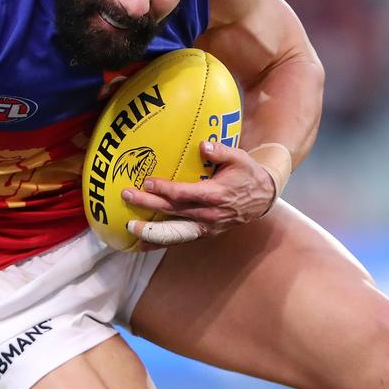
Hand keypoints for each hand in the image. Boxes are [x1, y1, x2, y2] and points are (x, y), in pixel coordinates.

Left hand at [122, 140, 275, 247]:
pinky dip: (161, 242)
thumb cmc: (247, 174)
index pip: (185, 193)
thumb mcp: (240, 158)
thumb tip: (203, 145)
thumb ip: (220, 151)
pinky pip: (179, 239)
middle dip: (148, 204)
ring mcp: (206, 226)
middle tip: (127, 196)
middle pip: (173, 211)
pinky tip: (142, 243)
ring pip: (174, 230)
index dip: (165, 189)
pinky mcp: (203, 233)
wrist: (262, 198)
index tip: (147, 182)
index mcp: (216, 195)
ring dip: (151, 229)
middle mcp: (209, 214)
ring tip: (130, 226)